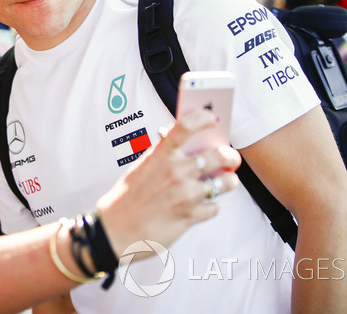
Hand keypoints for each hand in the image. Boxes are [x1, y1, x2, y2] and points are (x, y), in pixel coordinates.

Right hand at [95, 109, 240, 256]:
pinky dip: (211, 207)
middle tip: (231, 159)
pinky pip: (215, 207)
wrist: (115, 230)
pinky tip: (201, 206)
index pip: (186, 126)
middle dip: (231, 157)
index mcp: (160, 155)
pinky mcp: (190, 216)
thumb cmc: (127, 198)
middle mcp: (175, 171)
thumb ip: (164, 157)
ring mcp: (184, 194)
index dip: (204, 117)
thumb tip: (193, 150)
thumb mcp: (142, 169)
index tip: (213, 118)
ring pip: (225, 182)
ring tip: (225, 182)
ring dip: (228, 182)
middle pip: (219, 155)